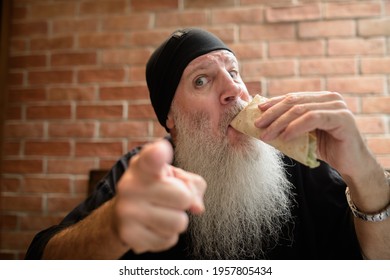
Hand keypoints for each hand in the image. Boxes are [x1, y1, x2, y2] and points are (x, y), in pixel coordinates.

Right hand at [113, 139, 205, 253]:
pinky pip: (168, 240)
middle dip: (183, 201)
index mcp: (143, 165)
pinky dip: (166, 236)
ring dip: (176, 220)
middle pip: (183, 198)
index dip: (158, 154)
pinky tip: (152, 226)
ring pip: (179, 222)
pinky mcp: (128, 234)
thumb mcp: (175, 177)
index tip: (161, 151)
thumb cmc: (156, 189)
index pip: (152, 158)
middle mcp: (130, 185)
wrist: (122, 215)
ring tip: (160, 213)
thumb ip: (192, 184)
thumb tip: (197, 207)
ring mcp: (127, 210)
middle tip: (167, 199)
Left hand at [254, 91, 371, 177]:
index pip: (292, 97)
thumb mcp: (302, 134)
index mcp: (320, 98)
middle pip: (294, 101)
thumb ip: (288, 125)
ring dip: (280, 123)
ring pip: (301, 109)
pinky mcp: (342, 117)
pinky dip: (295, 127)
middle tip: (257, 125)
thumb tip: (262, 124)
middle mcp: (330, 98)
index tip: (257, 111)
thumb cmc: (325, 148)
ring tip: (267, 135)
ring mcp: (337, 106)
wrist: (350, 164)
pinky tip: (284, 136)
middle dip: (273, 113)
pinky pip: (313, 118)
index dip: (273, 103)